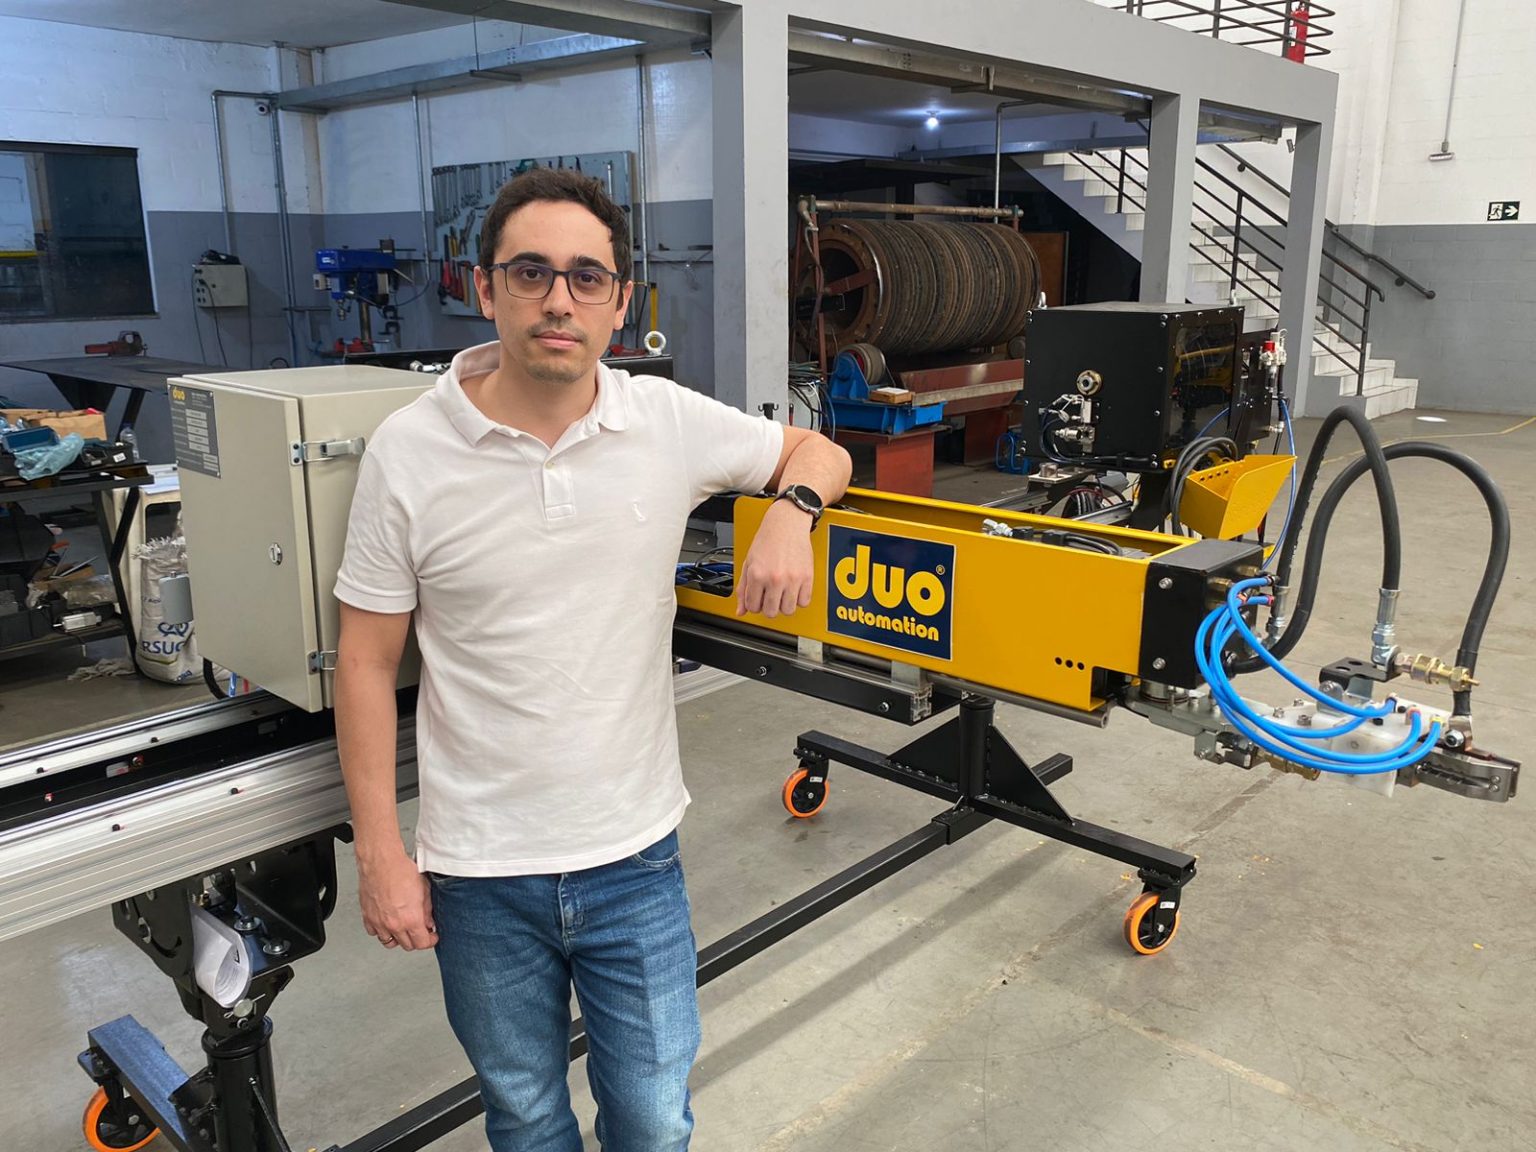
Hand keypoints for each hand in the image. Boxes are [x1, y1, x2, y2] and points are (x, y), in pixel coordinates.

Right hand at [356, 842, 437, 950]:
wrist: (381, 861)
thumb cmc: (400, 870)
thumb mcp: (424, 890)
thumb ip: (427, 910)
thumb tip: (428, 921)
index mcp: (410, 919)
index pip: (422, 943)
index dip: (430, 941)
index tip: (431, 936)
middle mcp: (393, 924)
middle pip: (407, 945)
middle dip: (416, 940)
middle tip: (420, 930)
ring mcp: (378, 922)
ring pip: (389, 942)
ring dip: (398, 938)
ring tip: (403, 928)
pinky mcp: (367, 916)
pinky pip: (374, 932)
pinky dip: (381, 931)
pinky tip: (387, 922)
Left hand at [736, 501, 814, 618]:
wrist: (786, 524)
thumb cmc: (767, 540)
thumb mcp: (748, 563)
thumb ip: (743, 589)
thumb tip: (740, 610)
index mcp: (757, 575)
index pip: (753, 607)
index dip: (754, 604)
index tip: (758, 598)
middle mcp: (775, 578)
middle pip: (771, 612)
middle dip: (769, 606)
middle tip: (770, 596)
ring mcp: (792, 579)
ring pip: (788, 610)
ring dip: (784, 604)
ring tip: (782, 593)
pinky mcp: (807, 577)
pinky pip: (804, 602)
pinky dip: (799, 599)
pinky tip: (793, 590)